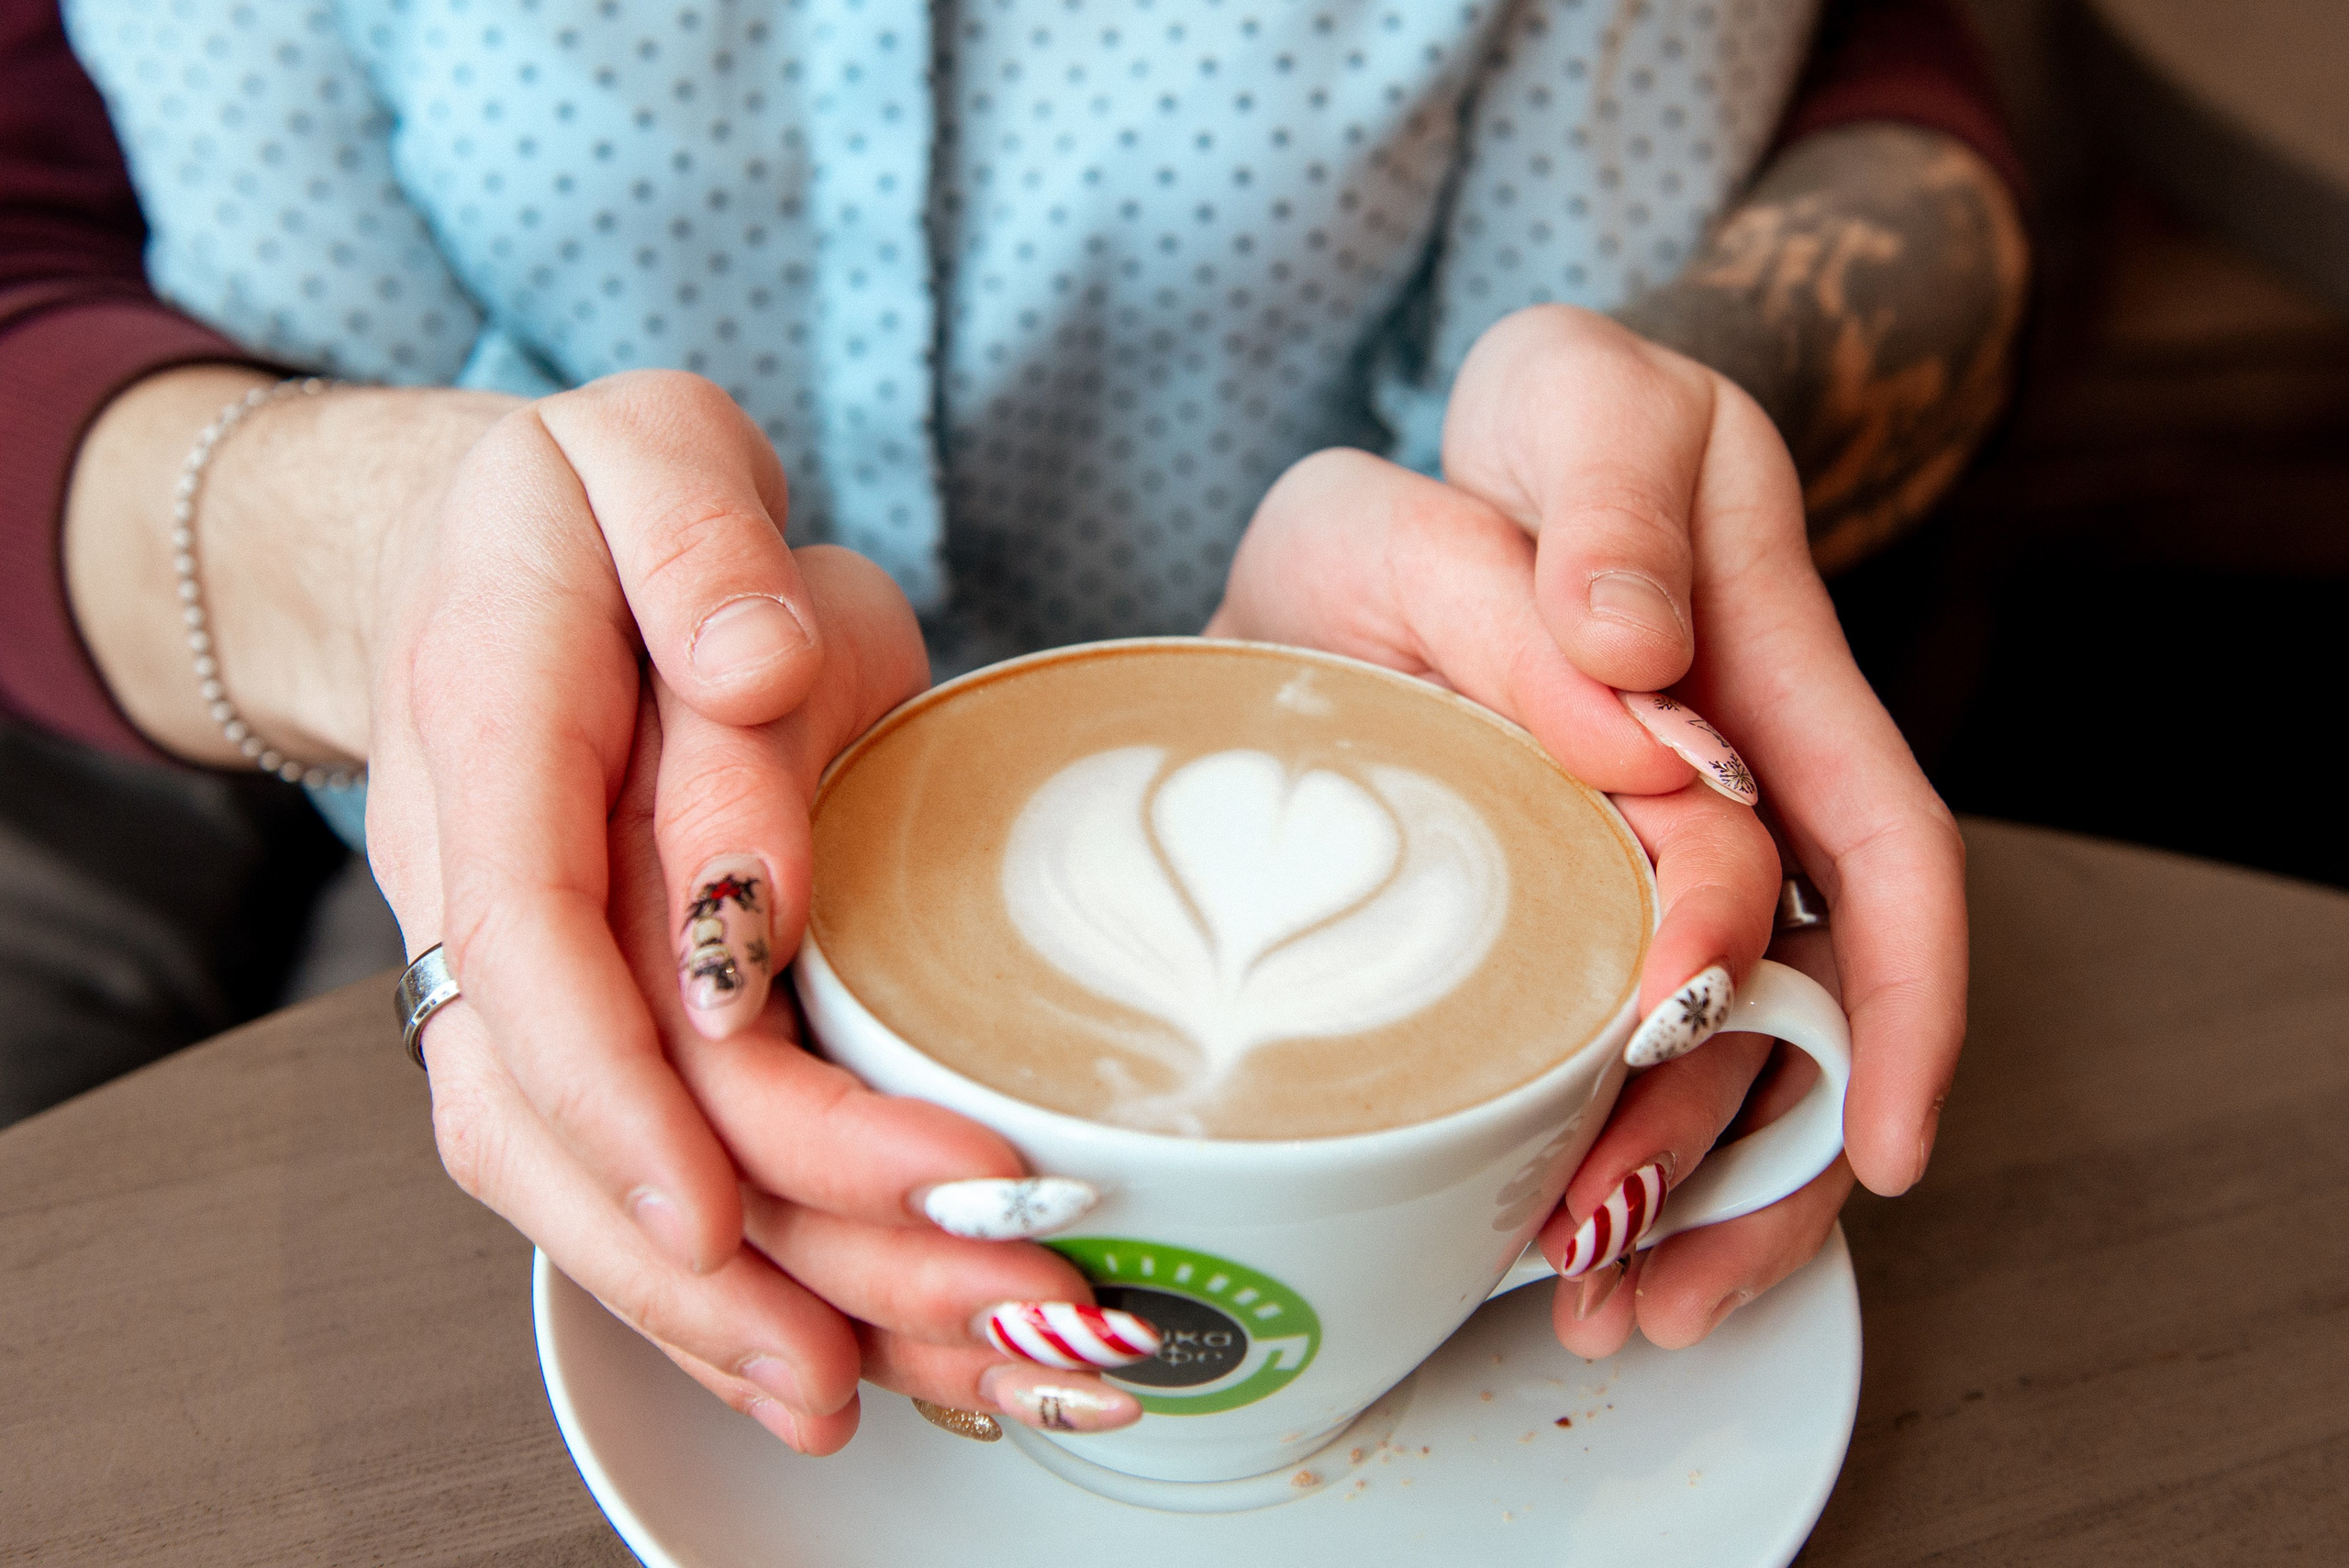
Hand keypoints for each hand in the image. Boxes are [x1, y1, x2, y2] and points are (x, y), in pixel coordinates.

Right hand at [357, 374, 1149, 1446]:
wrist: (483, 552)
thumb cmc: (590, 503)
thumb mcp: (646, 453)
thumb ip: (697, 555)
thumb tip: (754, 679)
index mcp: (491, 734)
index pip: (528, 938)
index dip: (613, 1088)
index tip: (721, 1207)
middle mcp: (476, 885)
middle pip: (562, 1115)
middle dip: (739, 1243)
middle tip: (943, 1304)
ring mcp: (511, 974)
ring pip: (575, 1181)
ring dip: (732, 1304)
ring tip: (896, 1393)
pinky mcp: (573, 1022)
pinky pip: (617, 1170)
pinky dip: (723, 1278)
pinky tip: (842, 1356)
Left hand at [1209, 305, 1963, 1346]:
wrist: (1491, 455)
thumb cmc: (1557, 427)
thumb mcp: (1584, 406)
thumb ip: (1603, 509)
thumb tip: (1626, 660)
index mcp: (1777, 681)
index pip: (1884, 853)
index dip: (1904, 1000)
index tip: (1887, 1133)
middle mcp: (1746, 793)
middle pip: (1803, 1003)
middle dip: (1749, 1160)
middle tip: (1635, 1288)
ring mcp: (1662, 857)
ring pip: (1719, 1049)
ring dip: (1672, 1191)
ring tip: (1592, 1313)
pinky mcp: (1577, 892)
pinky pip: (1612, 1025)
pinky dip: (1589, 1127)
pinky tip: (1534, 1227)